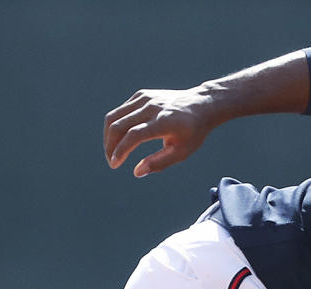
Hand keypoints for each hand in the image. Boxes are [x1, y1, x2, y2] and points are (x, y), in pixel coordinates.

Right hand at [103, 87, 217, 176]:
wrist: (201, 104)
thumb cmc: (193, 132)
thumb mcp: (182, 152)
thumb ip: (160, 162)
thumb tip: (137, 172)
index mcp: (164, 122)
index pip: (134, 135)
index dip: (121, 150)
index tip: (114, 164)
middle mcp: (152, 107)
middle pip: (119, 124)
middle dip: (110, 146)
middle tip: (111, 161)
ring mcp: (145, 98)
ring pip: (115, 116)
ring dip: (109, 136)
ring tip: (112, 152)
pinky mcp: (141, 95)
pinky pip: (121, 111)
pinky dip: (116, 125)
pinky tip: (121, 138)